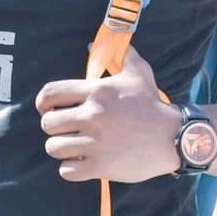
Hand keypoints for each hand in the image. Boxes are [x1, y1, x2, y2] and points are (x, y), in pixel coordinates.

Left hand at [35, 46, 181, 182]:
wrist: (174, 137)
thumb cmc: (153, 104)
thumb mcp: (139, 73)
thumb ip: (120, 54)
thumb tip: (93, 44)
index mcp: (96, 91)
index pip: (50, 94)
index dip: (42, 103)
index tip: (47, 109)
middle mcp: (92, 115)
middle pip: (48, 124)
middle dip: (53, 127)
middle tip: (65, 129)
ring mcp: (95, 143)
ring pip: (54, 147)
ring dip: (60, 148)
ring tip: (72, 147)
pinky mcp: (101, 166)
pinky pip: (67, 170)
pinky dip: (70, 168)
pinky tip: (81, 162)